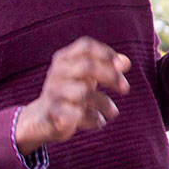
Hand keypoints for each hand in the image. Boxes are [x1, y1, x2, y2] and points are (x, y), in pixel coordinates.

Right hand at [15, 37, 130, 153]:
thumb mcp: (88, 76)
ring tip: (113, 112)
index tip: (123, 66)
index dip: (106, 52)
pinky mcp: (52, 111)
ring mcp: (53, 91)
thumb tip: (126, 62)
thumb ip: (107, 67)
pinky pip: (77, 114)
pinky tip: (100, 122)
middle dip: (111, 76)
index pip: (85, 46)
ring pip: (84, 92)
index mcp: (65, 58)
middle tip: (125, 88)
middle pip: (87, 66)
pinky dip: (93, 119)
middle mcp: (57, 71)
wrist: (42, 117)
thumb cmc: (71, 91)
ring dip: (104, 103)